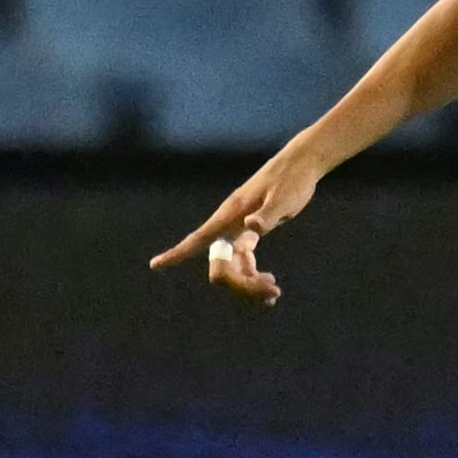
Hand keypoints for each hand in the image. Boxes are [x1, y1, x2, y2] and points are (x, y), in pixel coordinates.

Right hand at [149, 152, 321, 305]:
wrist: (302, 164)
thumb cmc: (292, 179)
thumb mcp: (283, 199)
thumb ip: (266, 215)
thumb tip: (250, 228)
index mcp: (231, 214)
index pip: (199, 238)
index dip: (176, 253)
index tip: (155, 265)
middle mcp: (231, 224)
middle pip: (220, 263)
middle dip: (239, 283)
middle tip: (272, 292)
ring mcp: (240, 229)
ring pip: (234, 266)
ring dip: (249, 283)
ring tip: (274, 293)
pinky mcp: (252, 233)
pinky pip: (245, 262)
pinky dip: (254, 276)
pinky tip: (271, 289)